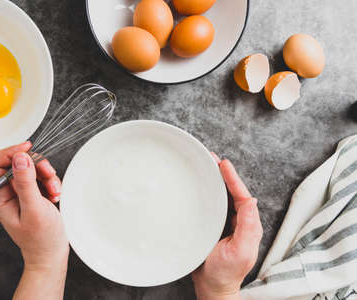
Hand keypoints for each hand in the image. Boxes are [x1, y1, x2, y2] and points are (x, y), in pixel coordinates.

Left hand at [0, 142, 68, 298]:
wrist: (52, 252)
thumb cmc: (40, 238)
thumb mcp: (34, 209)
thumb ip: (26, 183)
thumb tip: (19, 158)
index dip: (10, 153)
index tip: (27, 149)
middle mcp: (7, 191)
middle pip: (17, 162)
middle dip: (36, 166)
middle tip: (48, 175)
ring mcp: (21, 191)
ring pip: (32, 167)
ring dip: (47, 176)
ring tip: (54, 192)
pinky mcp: (33, 192)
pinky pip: (42, 176)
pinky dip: (52, 182)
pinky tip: (55, 196)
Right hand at [192, 153, 262, 299]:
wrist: (212, 287)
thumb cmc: (225, 272)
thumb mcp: (241, 249)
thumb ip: (248, 226)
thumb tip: (251, 200)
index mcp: (248, 224)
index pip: (242, 195)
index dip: (233, 178)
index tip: (223, 164)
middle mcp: (238, 221)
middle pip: (232, 192)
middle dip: (223, 174)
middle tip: (212, 159)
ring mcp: (225, 224)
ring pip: (221, 197)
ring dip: (214, 181)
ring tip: (206, 167)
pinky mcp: (213, 227)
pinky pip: (211, 206)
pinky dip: (207, 194)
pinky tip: (199, 187)